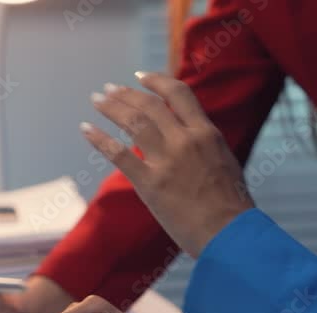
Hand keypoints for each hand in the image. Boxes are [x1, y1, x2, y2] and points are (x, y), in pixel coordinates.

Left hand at [79, 72, 253, 257]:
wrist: (229, 233)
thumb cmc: (230, 206)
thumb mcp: (224, 162)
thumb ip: (203, 144)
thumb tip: (189, 135)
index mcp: (206, 133)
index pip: (179, 93)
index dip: (156, 81)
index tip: (139, 76)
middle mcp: (186, 140)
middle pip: (149, 105)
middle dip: (125, 93)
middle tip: (108, 90)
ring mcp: (167, 161)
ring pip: (133, 122)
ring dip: (111, 107)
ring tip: (97, 100)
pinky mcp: (150, 183)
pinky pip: (118, 154)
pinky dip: (99, 138)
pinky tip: (86, 128)